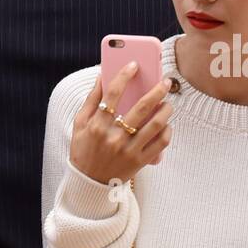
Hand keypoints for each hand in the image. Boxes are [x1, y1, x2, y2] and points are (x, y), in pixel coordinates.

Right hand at [70, 65, 172, 185]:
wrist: (88, 183)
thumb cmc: (84, 150)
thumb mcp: (80, 125)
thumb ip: (91, 100)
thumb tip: (102, 75)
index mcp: (97, 126)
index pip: (113, 94)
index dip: (124, 75)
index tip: (134, 64)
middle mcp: (113, 138)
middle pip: (141, 107)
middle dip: (156, 90)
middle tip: (165, 81)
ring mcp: (128, 151)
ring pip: (155, 125)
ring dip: (166, 110)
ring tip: (168, 103)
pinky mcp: (139, 162)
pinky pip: (160, 143)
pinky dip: (167, 131)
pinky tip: (166, 124)